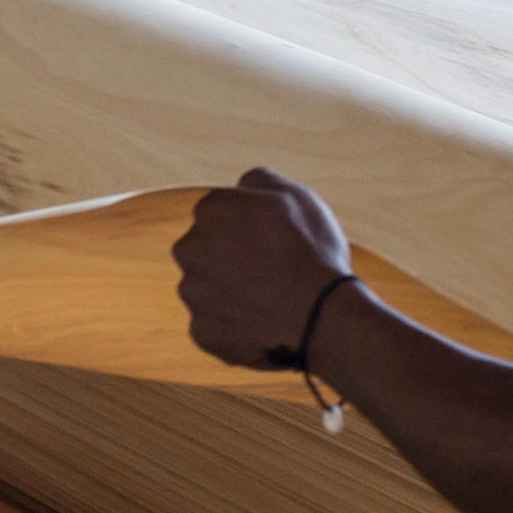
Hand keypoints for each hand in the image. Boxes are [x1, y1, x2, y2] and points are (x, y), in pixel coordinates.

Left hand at [172, 168, 355, 370]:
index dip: (247, 228)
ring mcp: (194, 292)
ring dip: (230, 293)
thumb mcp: (297, 196)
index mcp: (211, 210)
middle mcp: (190, 248)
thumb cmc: (312, 252)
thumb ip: (259, 182)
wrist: (321, 317)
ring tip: (269, 300)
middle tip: (268, 271)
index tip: (269, 241)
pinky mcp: (202, 331)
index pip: (219, 214)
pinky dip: (234, 326)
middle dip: (229, 259)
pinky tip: (263, 323)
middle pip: (205, 250)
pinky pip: (216, 325)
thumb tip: (242, 185)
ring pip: (208, 289)